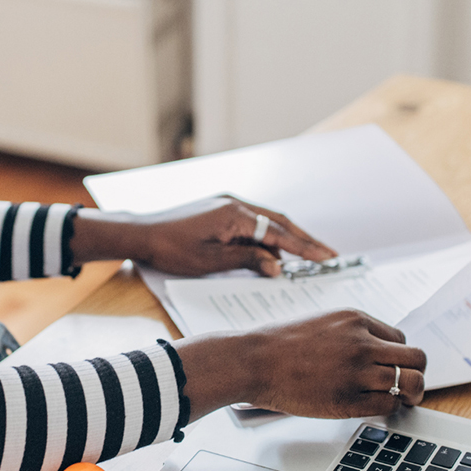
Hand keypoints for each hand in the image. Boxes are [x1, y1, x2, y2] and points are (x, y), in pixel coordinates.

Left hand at [71, 196, 336, 276]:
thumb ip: (247, 261)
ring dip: (286, 237)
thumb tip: (277, 266)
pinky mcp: (219, 210)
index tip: (326, 258)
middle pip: (279, 222)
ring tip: (308, 255)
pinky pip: (251, 222)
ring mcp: (226, 205)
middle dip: (304, 239)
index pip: (278, 233)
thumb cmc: (170, 248)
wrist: (141, 233)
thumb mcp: (211, 261)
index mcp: (235, 214)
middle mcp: (234, 204)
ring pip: (266, 221)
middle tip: (328, 255)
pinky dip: (266, 235)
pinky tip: (273, 251)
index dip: (304, 247)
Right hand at [178, 310, 426, 421]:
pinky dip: (389, 408)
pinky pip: (389, 404)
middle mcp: (361, 342)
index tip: (387, 367)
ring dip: (410, 394)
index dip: (396, 356)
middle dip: (415, 373)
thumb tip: (376, 352)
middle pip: (417, 358)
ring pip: (411, 382)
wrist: (252, 360)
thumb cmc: (279, 344)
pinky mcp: (348, 398)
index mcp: (355, 319)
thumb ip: (350, 333)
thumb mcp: (321, 323)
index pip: (400, 338)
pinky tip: (376, 407)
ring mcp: (356, 370)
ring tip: (400, 400)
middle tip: (406, 385)